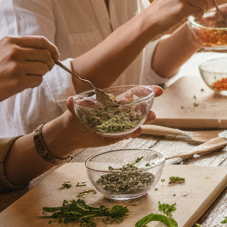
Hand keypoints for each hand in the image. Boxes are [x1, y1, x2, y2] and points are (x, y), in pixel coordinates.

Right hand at [0, 35, 57, 110]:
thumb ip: (17, 48)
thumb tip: (44, 50)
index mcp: (10, 41)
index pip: (41, 41)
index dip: (52, 49)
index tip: (55, 56)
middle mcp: (14, 51)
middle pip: (46, 55)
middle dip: (50, 63)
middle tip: (45, 69)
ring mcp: (16, 66)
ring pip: (44, 68)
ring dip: (41, 74)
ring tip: (29, 77)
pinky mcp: (17, 81)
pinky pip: (37, 81)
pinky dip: (34, 83)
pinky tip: (23, 84)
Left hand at [49, 88, 164, 154]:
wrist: (71, 134)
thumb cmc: (75, 117)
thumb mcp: (74, 109)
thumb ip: (74, 104)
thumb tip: (70, 100)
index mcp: (113, 102)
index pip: (132, 94)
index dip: (145, 91)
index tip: (157, 90)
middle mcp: (119, 112)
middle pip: (138, 108)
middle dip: (148, 107)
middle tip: (153, 111)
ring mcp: (120, 124)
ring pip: (136, 121)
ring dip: (144, 120)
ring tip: (150, 118)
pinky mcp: (118, 136)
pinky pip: (130, 133)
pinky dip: (134, 132)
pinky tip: (136, 131)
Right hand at [144, 0, 215, 34]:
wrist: (148, 21)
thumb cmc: (163, 10)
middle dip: (210, 1)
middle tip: (207, 9)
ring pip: (203, 1)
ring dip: (204, 9)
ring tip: (198, 13)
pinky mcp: (181, 8)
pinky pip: (199, 10)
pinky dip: (200, 15)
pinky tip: (194, 17)